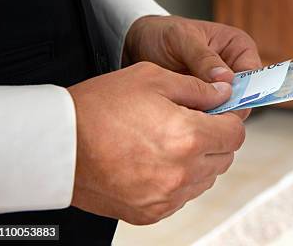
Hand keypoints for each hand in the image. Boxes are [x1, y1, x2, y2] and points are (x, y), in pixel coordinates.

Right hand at [68, 62, 244, 224]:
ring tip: (169, 141)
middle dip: (216, 138)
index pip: (236, 134)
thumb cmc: (100, 107)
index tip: (218, 112)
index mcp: (188, 137)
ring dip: (199, 160)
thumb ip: (198, 88)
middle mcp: (182, 173)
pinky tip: (156, 160)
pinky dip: (178, 180)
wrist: (56, 146)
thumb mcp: (153, 78)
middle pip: (225, 157)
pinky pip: (182, 196)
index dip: (229, 119)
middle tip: (192, 122)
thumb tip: (225, 93)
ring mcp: (166, 197)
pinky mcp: (151, 212)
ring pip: (205, 179)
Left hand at [124, 16, 261, 117]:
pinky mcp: (205, 102)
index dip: (242, 94)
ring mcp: (220, 88)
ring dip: (210, 116)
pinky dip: (198, 120)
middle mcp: (235, 69)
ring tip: (187, 112)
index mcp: (240, 48)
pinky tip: (183, 117)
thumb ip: (203, 58)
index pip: (255, 78)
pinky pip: (210, 117)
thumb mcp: (181, 39)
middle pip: (243, 99)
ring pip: (227, 112)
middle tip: (200, 112)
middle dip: (224, 108)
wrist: (138, 44)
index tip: (223, 105)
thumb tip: (225, 80)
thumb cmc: (162, 34)